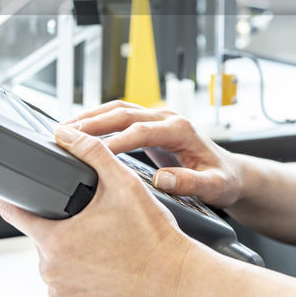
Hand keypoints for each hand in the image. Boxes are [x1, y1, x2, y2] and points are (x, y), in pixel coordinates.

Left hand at [0, 124, 194, 296]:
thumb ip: (91, 153)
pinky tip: (99, 254)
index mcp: (56, 242)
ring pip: (51, 251)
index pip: (13, 212)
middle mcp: (52, 270)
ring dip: (67, 239)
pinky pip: (61, 272)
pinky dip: (74, 261)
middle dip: (58, 216)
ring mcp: (60, 288)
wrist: (173, 276)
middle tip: (93, 214)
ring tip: (101, 236)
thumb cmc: (152, 237)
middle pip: (40, 230)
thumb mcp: (123, 184)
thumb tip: (67, 133)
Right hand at [64, 101, 243, 207]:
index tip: (94, 153)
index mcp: (181, 130)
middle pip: (124, 113)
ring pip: (119, 110)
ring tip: (65, 128)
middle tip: (66, 134)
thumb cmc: (222, 180)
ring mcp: (158, 119)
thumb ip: (190, 183)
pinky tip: (80, 130)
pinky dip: (98, 120)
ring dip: (91, 117)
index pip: (142, 131)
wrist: (230, 173)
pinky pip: (120, 116)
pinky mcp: (150, 125)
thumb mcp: (214, 187)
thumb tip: (162, 180)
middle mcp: (168, 118)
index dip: (116, 141)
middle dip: (94, 123)